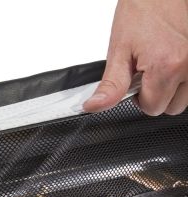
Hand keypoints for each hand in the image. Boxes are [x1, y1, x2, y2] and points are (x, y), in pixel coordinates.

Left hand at [84, 0, 187, 114]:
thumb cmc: (140, 12)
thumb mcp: (119, 51)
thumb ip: (110, 85)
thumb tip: (94, 107)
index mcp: (167, 66)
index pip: (152, 108)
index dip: (138, 98)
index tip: (135, 80)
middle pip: (171, 107)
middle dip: (155, 94)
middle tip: (146, 71)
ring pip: (185, 98)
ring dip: (171, 88)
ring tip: (160, 64)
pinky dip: (182, 78)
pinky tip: (171, 61)